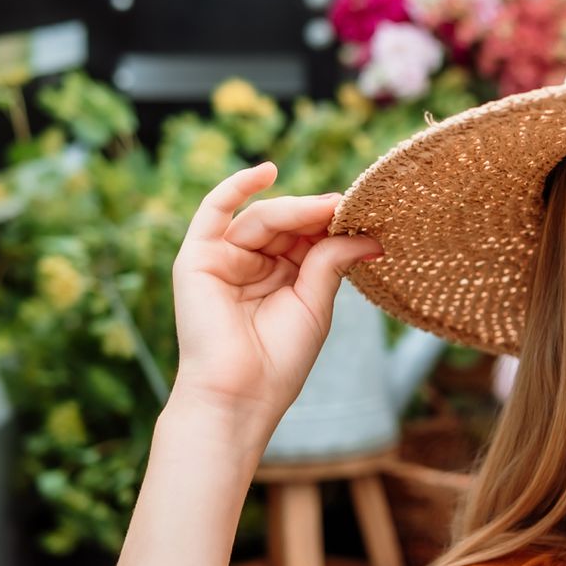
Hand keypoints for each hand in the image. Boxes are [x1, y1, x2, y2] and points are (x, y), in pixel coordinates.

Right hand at [169, 161, 385, 425]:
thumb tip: (368, 237)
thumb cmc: (278, 360)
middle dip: (315, 215)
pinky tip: (268, 171)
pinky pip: (214, 210)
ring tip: (326, 210)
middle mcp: (251, 264)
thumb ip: (331, 262)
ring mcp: (223, 258)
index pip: (305, 237)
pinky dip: (237, 186)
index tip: (362, 215)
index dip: (330, 225)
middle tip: (346, 208)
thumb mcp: (314, 303)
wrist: (240, 394)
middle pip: (285, 224)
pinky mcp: (198, 258)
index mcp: (280, 276)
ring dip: (295, 210)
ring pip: (261, 217)